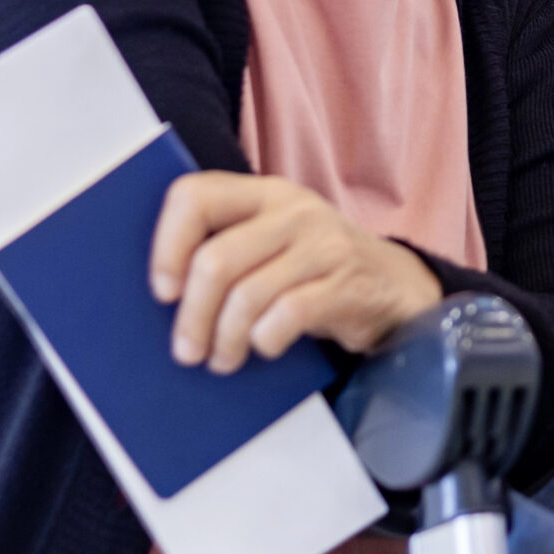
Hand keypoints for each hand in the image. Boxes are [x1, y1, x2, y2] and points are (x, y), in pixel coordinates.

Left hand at [150, 172, 443, 370]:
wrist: (392, 285)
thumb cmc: (312, 270)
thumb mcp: (272, 242)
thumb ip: (228, 247)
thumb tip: (162, 296)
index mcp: (262, 193)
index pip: (194, 197)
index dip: (166, 245)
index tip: (162, 291)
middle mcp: (292, 211)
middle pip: (216, 260)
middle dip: (192, 315)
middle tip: (186, 351)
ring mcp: (322, 244)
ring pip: (247, 295)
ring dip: (225, 339)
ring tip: (221, 360)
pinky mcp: (345, 282)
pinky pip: (287, 315)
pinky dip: (265, 340)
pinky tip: (263, 348)